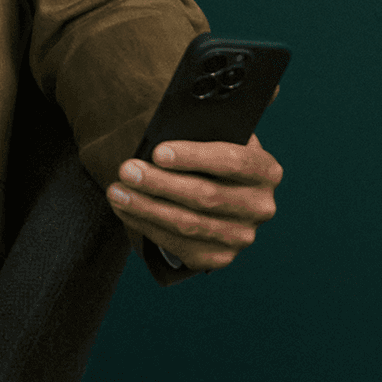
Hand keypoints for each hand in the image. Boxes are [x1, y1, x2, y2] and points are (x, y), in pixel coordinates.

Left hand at [106, 134, 282, 271]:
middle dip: (160, 183)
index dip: (195, 157)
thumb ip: (200, 128)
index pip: (234, 161)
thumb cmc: (206, 153)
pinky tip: (125, 209)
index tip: (157, 151)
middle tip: (126, 170)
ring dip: (146, 207)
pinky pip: (178, 244)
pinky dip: (147, 225)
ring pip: (188, 223)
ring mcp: (241, 235)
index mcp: (265, 169)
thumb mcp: (211, 135)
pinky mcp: (219, 256)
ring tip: (116, 191)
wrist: (215, 188)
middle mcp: (260, 206)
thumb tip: (170, 125)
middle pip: (206, 196)